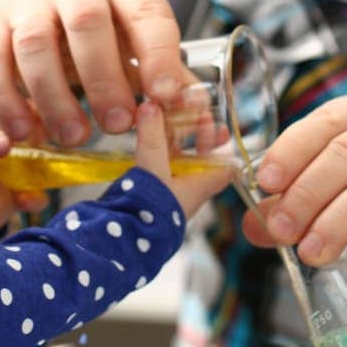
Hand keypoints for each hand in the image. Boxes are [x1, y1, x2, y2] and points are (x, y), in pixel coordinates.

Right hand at [0, 0, 194, 146]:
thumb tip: (193, 114)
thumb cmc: (108, 28)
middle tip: (118, 124)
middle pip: (87, 21)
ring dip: (55, 95)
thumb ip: (165, 75)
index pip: (146, 11)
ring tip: (74, 136)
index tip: (166, 98)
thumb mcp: (139, 39)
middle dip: (103, 77)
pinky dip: (8, 100)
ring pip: (36, 43)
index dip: (158, 55)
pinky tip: (26, 132)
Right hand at [130, 101, 232, 218]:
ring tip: (165, 115)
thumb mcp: (154, 168)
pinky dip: (155, 147)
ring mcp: (168, 191)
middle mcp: (188, 189)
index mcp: (200, 186)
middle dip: (196, 134)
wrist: (122, 241)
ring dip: (173, 137)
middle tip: (190, 112)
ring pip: (178, 158)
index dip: (221, 141)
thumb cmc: (147, 210)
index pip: (224, 164)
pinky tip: (146, 132)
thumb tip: (151, 105)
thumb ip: (153, 136)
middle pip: (200, 157)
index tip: (217, 122)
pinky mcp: (148, 191)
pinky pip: (158, 163)